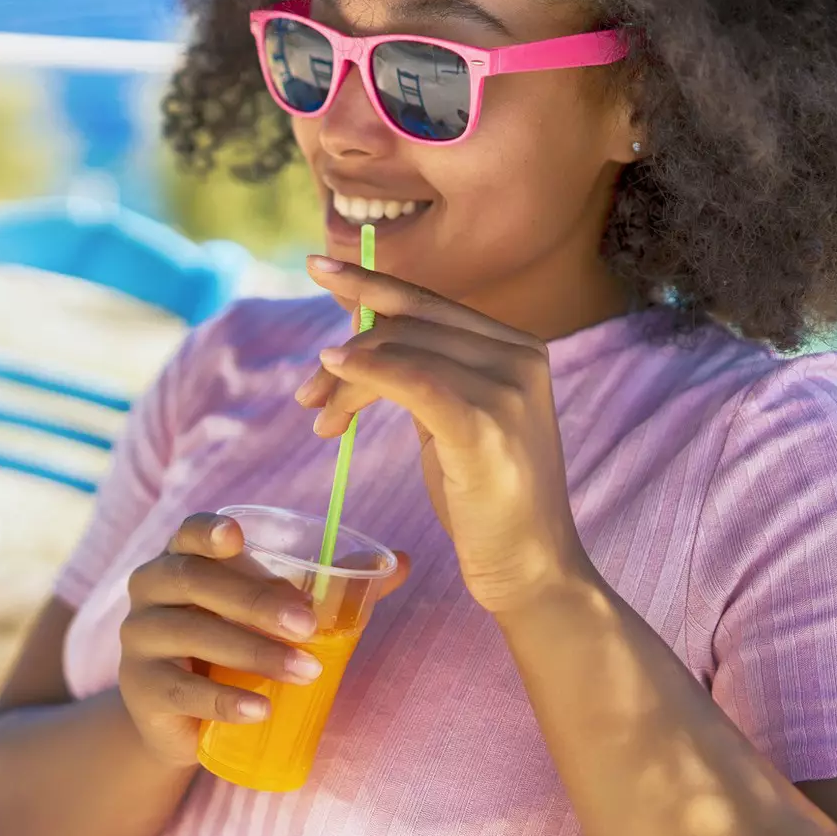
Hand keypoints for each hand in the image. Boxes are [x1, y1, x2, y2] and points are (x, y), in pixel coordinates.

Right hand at [117, 512, 328, 766]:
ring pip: (191, 635)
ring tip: (305, 671)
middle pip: (194, 580)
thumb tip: (400, 563)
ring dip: (253, 652)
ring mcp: (138, 640)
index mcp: (181, 559)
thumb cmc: (232, 648)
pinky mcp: (141, 691)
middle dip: (254, 600)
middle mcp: (150, 590)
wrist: (180, 719)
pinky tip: (262, 709)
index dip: (208, 531)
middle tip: (308, 624)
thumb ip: (330, 587)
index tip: (237, 538)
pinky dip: (225, 699)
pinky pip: (182, 690)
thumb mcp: (271, 614)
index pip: (187, 533)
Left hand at [294, 257, 594, 614]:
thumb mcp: (453, 418)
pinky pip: (412, 381)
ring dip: (342, 380)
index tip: (317, 267)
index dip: (369, 282)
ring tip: (320, 418)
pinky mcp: (485, 426)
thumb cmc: (485, 497)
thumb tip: (359, 328)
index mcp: (516, 347)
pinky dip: (365, 375)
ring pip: (399, 351)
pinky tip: (334, 378)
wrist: (531, 568)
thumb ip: (421, 370)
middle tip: (306, 392)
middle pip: (407, 323)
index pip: (428, 302)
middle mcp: (519, 356)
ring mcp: (507, 390)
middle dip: (344, 347)